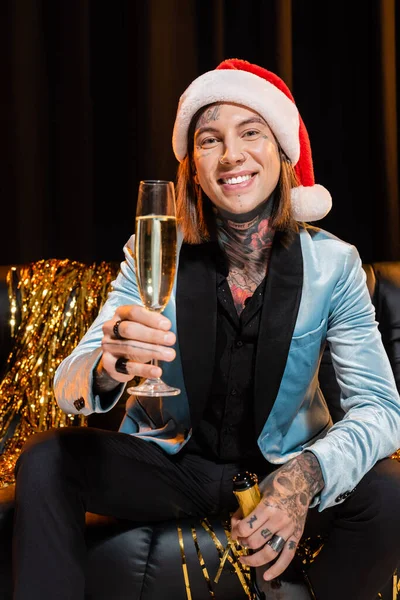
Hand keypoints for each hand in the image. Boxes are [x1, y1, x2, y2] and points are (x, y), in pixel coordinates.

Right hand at [98, 304, 175, 384]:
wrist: (117, 357)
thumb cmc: (134, 337)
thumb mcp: (143, 327)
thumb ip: (153, 324)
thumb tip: (167, 328)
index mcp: (120, 314)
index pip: (133, 312)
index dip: (151, 318)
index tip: (167, 325)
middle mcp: (110, 328)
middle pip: (129, 329)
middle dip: (152, 334)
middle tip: (171, 339)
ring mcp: (108, 346)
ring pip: (129, 347)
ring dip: (152, 351)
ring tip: (170, 354)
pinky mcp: (109, 363)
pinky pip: (128, 367)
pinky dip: (144, 370)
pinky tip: (157, 371)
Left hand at [230, 452, 323, 581]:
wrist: (302, 480)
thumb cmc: (278, 482)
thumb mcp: (259, 489)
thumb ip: (247, 505)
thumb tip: (235, 520)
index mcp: (268, 506)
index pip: (246, 527)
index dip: (236, 531)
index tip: (234, 530)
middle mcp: (279, 520)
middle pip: (255, 541)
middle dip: (242, 543)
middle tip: (239, 540)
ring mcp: (289, 529)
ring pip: (269, 552)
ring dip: (253, 559)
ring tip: (244, 558)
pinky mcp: (297, 535)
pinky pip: (287, 556)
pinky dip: (277, 569)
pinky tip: (267, 576)